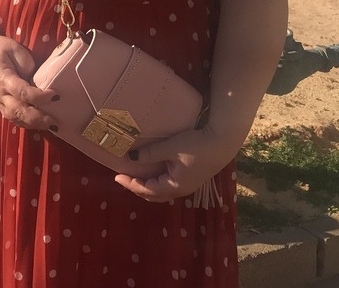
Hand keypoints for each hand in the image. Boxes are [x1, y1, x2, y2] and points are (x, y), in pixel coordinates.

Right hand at [0, 29, 56, 130]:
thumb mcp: (14, 49)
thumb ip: (27, 66)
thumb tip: (37, 82)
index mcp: (3, 78)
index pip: (23, 93)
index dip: (40, 97)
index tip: (55, 94)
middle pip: (19, 111)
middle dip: (38, 118)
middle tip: (54, 120)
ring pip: (15, 118)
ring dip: (33, 124)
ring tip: (50, 125)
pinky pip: (12, 117)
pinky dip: (25, 123)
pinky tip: (38, 123)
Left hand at [112, 125, 238, 201]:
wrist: (222, 142)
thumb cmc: (196, 145)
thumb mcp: (170, 148)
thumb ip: (150, 153)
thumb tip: (129, 157)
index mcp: (174, 186)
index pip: (146, 190)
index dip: (130, 184)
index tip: (116, 176)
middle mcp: (180, 191)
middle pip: (153, 196)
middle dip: (137, 189)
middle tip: (123, 178)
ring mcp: (187, 186)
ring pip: (161, 192)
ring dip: (147, 187)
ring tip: (135, 177)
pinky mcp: (191, 179)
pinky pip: (168, 187)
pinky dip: (156, 183)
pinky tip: (153, 173)